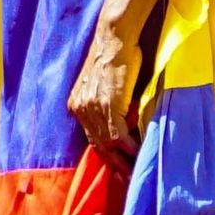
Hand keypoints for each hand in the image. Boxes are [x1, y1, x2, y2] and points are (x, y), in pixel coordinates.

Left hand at [68, 10, 146, 160]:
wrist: (114, 38)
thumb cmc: (115, 58)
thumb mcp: (104, 86)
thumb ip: (109, 107)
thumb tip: (123, 126)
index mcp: (77, 104)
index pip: (92, 138)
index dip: (106, 154)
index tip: (117, 168)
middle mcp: (80, 108)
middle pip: (97, 145)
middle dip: (114, 163)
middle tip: (127, 177)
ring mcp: (92, 107)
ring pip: (108, 143)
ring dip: (123, 159)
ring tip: (135, 170)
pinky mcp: (107, 105)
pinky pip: (118, 135)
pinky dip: (129, 146)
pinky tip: (138, 152)